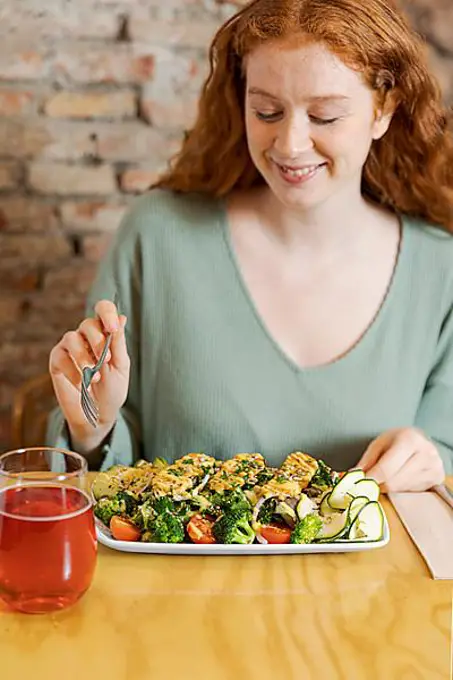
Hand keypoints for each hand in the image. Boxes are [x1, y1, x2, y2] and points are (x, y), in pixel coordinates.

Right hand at [49, 299, 129, 451]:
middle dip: (98, 342)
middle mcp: (86, 336)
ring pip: (71, 338)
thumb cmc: (112, 389)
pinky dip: (73, 371)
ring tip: (94, 377)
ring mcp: (69, 348)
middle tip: (105, 361)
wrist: (97, 415)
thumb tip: (121, 318)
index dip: (107, 313)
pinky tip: (82, 384)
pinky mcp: (57, 361)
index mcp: (105, 333)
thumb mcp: (120, 366)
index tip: (113, 328)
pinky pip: (61, 356)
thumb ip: (118, 343)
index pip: (103, 310)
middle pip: (87, 324)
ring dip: (84, 358)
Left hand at [356, 427, 444, 491]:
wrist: (421, 440)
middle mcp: (426, 453)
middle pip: (395, 482)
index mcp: (409, 439)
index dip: (371, 478)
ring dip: (390, 487)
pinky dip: (402, 489)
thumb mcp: (380, 443)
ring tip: (388, 477)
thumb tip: (354, 476)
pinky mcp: (438, 478)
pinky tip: (401, 478)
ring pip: (403, 489)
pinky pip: (413, 492)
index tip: (361, 483)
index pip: (387, 468)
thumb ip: (367, 460)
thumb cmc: (397, 440)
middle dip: (379, 484)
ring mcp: (434, 467)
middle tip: (372, 482)